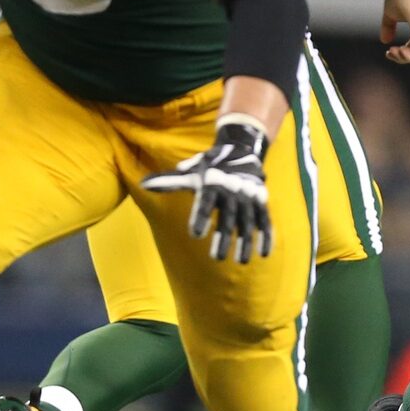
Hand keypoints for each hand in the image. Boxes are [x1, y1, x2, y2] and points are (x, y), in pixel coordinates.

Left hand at [142, 121, 270, 262]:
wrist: (242, 149)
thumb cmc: (210, 166)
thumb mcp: (192, 171)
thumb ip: (169, 181)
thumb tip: (143, 184)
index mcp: (213, 183)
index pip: (205, 203)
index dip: (201, 217)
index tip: (196, 235)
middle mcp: (232, 191)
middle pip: (228, 218)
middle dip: (224, 238)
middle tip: (217, 259)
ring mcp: (249, 197)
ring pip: (248, 223)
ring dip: (246, 242)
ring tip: (242, 261)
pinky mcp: (261, 202)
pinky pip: (265, 221)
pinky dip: (266, 236)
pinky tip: (264, 254)